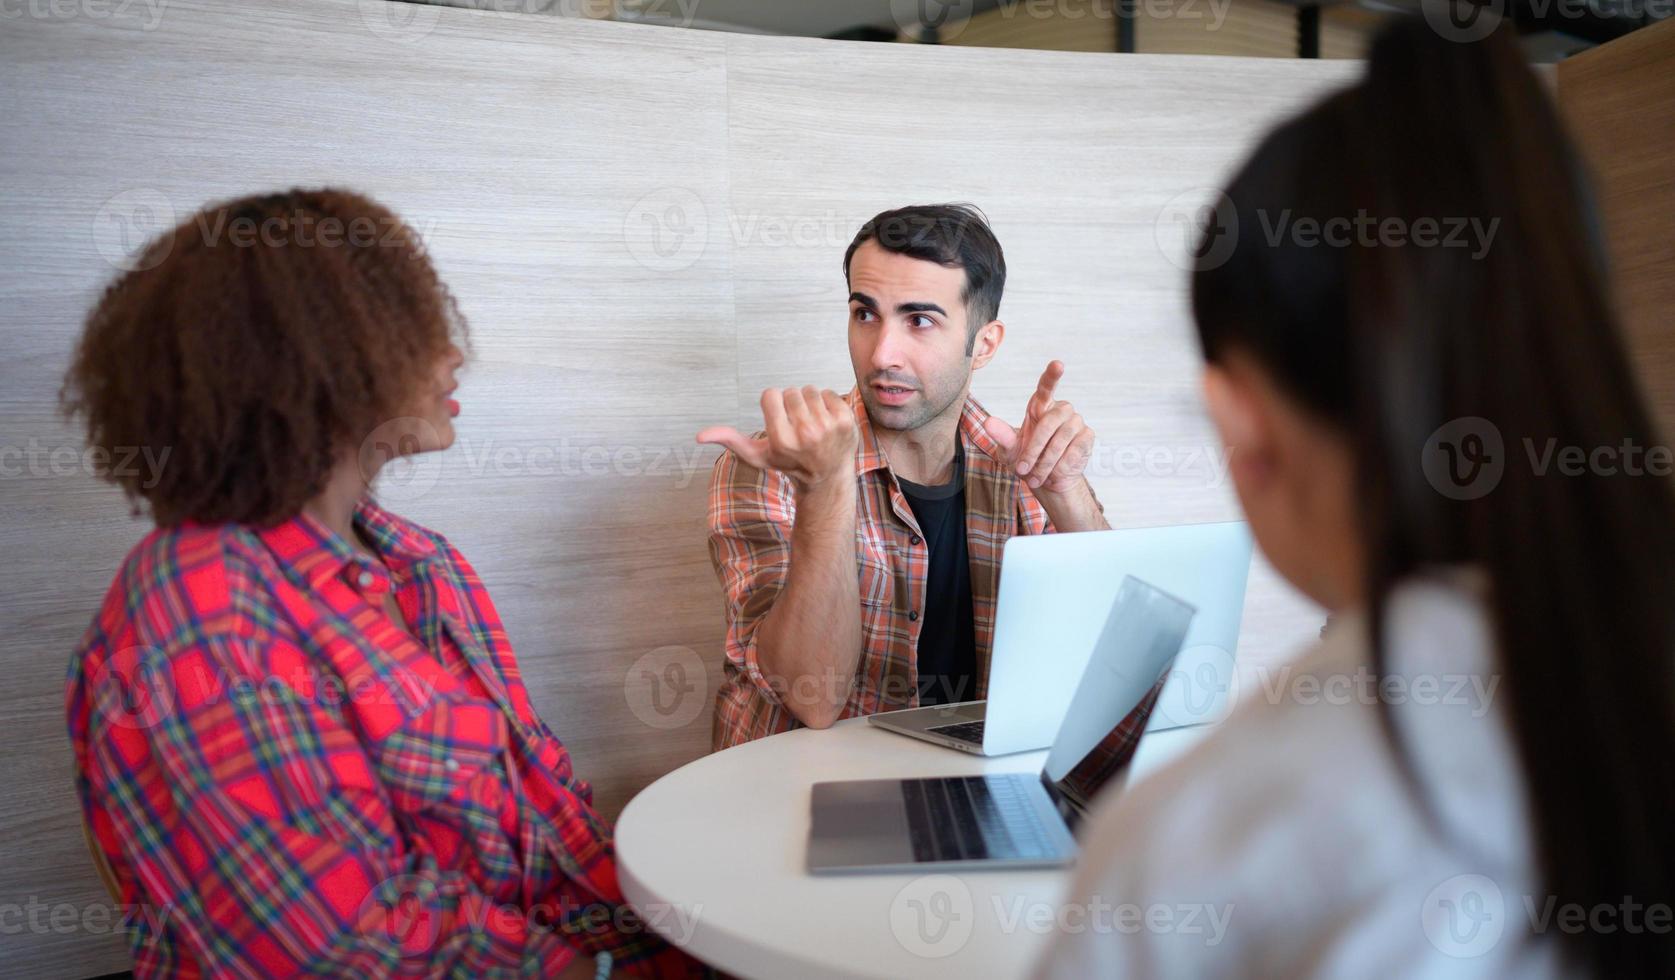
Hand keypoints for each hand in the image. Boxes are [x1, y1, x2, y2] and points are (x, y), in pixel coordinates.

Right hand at [697, 387, 858, 489]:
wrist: (828, 476)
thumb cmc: (788, 463)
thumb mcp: (757, 455)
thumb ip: (729, 441)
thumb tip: (699, 436)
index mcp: (781, 439)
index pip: (771, 394)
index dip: (773, 405)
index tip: (779, 421)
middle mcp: (805, 432)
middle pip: (791, 391)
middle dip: (791, 404)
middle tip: (797, 425)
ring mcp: (828, 426)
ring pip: (810, 390)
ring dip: (810, 403)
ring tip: (812, 424)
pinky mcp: (846, 420)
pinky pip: (829, 393)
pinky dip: (827, 404)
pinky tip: (827, 423)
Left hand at [982, 360, 1094, 493]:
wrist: (1047, 481)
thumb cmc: (1026, 460)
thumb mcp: (1009, 450)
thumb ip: (1002, 435)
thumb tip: (988, 423)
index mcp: (1040, 406)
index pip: (1046, 387)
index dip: (1052, 375)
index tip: (1058, 364)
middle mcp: (1061, 410)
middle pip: (1049, 422)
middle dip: (1034, 449)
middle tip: (1022, 469)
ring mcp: (1076, 422)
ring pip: (1062, 439)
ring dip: (1045, 462)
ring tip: (1034, 477)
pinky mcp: (1087, 437)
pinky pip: (1074, 451)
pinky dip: (1060, 467)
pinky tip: (1053, 475)